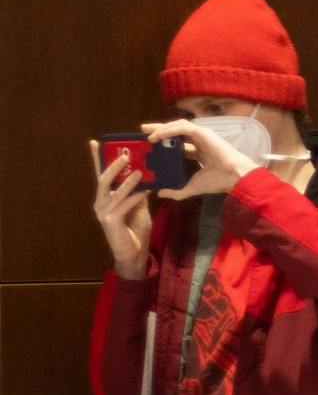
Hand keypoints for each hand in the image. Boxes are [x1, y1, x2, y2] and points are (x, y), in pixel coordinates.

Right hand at [90, 142, 152, 279]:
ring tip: (140, 171)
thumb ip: (137, 191)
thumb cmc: (135, 228)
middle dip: (114, 165)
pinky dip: (135, 196)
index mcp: (105, 197)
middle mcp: (100, 202)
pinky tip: (145, 191)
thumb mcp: (138, 206)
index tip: (95, 142)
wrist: (134, 252)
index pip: (100, 174)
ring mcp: (103, 212)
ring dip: (127, 180)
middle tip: (126, 155)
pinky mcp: (109, 221)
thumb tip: (143, 174)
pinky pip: (123, 205)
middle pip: (103, 179)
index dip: (97, 159)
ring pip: (113, 191)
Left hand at [143, 120, 254, 199]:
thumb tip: (160, 193)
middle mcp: (200, 142)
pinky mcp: (203, 132)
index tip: (150, 145)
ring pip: (178, 126)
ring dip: (161, 128)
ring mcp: (202, 136)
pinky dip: (169, 129)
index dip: (165, 144)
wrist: (233, 177)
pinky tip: (158, 135)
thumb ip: (176, 191)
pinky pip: (183, 127)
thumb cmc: (217, 182)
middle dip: (159, 130)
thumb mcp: (192, 187)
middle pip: (176, 132)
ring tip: (147, 132)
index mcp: (200, 153)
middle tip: (143, 132)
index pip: (179, 145)